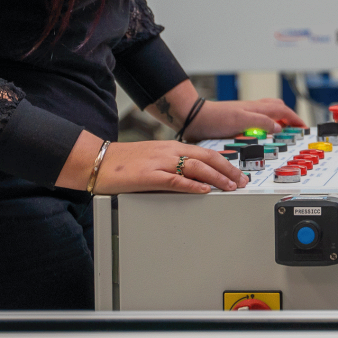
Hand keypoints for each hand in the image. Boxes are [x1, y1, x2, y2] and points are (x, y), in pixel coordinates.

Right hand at [88, 140, 244, 193]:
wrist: (96, 160)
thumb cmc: (122, 162)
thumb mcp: (153, 158)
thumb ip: (173, 164)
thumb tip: (194, 176)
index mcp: (170, 147)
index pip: (205, 152)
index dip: (225, 163)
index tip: (237, 173)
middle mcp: (168, 151)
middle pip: (206, 158)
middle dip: (228, 170)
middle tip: (241, 182)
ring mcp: (159, 163)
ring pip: (195, 168)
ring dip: (216, 178)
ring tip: (230, 187)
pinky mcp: (148, 176)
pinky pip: (175, 180)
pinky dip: (192, 185)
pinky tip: (204, 190)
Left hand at [186, 98, 307, 141]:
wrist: (194, 118)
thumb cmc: (214, 118)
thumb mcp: (241, 120)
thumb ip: (262, 122)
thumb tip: (279, 127)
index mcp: (257, 108)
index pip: (283, 111)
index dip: (295, 119)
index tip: (304, 127)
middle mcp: (253, 109)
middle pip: (278, 108)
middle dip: (290, 116)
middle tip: (296, 127)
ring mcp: (245, 114)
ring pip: (268, 112)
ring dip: (279, 118)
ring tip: (283, 128)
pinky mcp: (238, 120)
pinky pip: (258, 120)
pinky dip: (266, 124)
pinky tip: (262, 132)